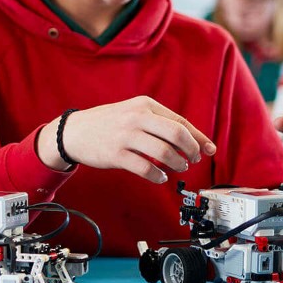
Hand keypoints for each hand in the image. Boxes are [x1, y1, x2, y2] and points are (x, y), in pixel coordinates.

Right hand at [38, 96, 215, 181]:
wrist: (73, 132)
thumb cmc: (107, 124)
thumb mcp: (132, 112)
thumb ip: (157, 122)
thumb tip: (192, 140)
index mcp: (144, 105)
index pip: (180, 122)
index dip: (199, 138)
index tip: (209, 150)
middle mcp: (136, 117)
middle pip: (176, 135)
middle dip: (191, 151)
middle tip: (192, 160)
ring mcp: (125, 135)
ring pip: (164, 152)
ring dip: (177, 164)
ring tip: (177, 168)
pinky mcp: (115, 154)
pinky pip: (145, 168)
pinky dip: (157, 175)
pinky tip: (159, 177)